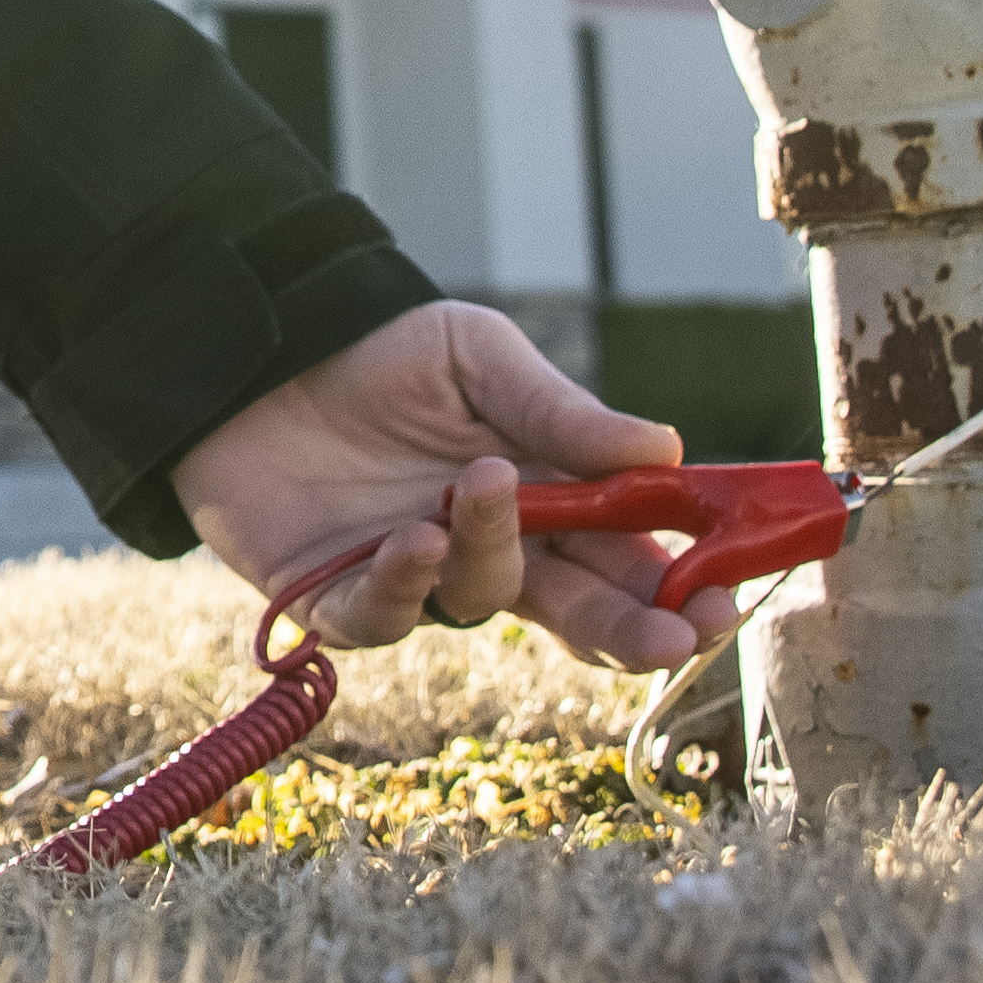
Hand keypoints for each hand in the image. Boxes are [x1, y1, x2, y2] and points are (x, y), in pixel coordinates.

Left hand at [159, 301, 710, 671]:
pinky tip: (413, 538)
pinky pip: (378, 616)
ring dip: (490, 553)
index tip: (722, 596)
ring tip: (481, 489)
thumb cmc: (382, 353)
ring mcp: (416, 580)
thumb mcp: (479, 357)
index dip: (677, 584)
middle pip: (574, 611)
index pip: (625, 558)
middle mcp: (488, 552)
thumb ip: (560, 412)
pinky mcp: (333, 596)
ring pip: (476, 600)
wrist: (261, 347)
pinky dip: (401, 585)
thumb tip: (667, 451)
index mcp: (543, 499)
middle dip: (628, 628)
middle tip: (674, 635)